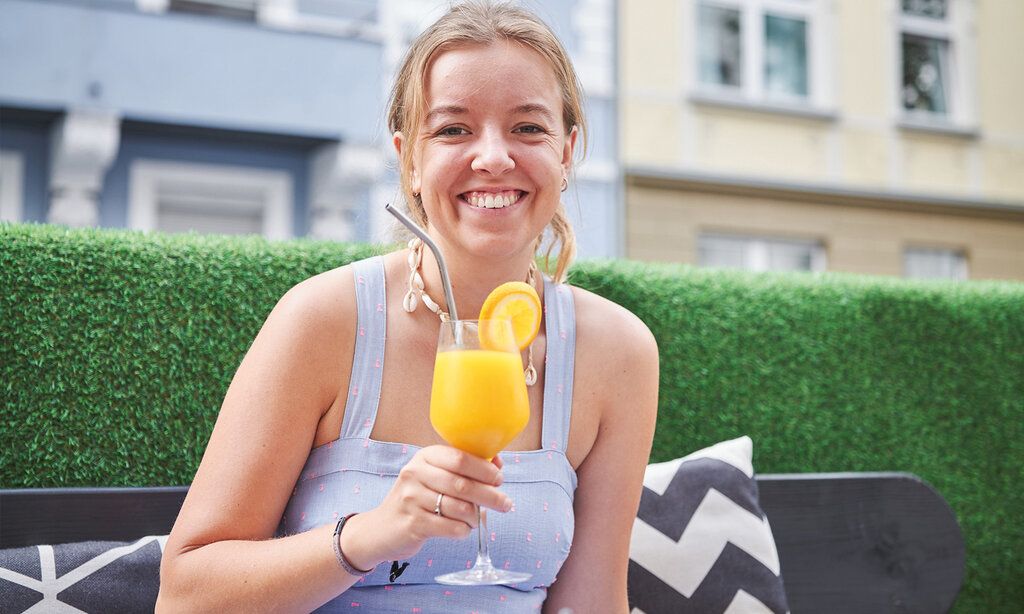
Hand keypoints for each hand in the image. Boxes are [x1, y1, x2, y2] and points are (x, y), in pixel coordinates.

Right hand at [342, 446, 511, 567]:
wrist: (382, 528)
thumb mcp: (435, 476)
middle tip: (505, 503)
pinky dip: (463, 530)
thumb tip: (497, 464)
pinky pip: (450, 527)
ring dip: (476, 516)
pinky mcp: (412, 523)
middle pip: (462, 484)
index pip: (460, 458)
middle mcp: (415, 473)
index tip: (499, 479)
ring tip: (478, 519)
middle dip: (490, 495)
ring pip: (459, 507)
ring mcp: (411, 498)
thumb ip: (464, 469)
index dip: (484, 469)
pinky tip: (463, 528)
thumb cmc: (418, 499)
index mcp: (425, 456)